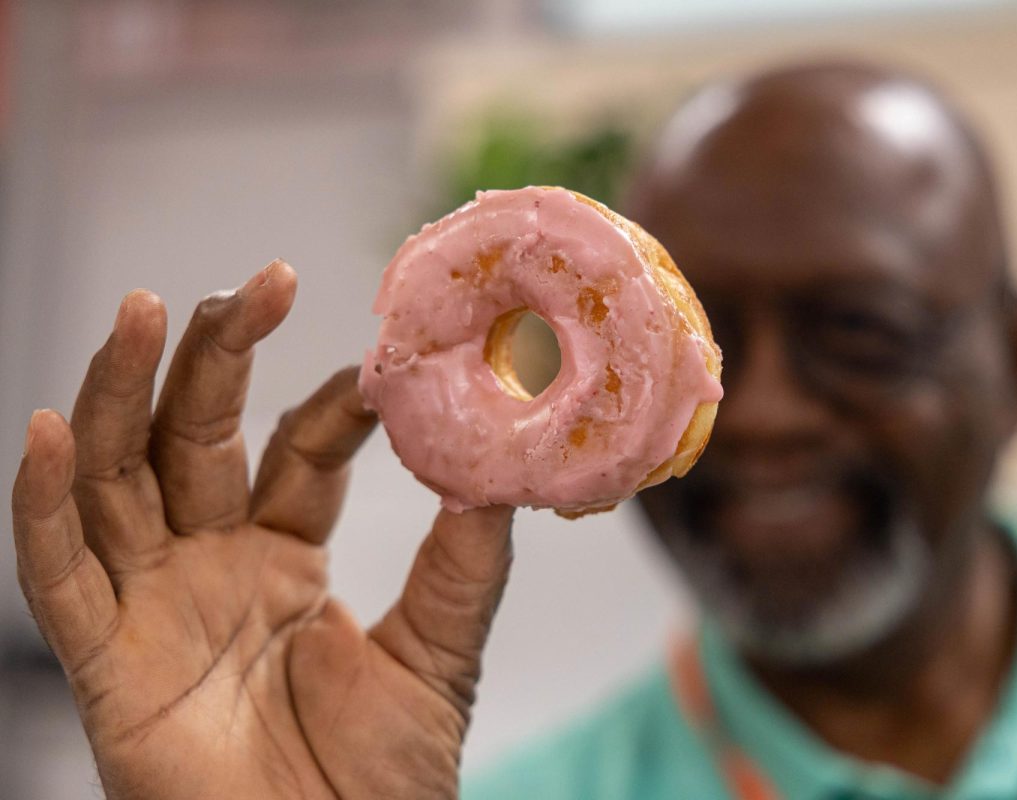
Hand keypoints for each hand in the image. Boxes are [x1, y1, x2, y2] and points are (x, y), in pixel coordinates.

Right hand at [11, 261, 513, 798]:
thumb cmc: (384, 783)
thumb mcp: (440, 654)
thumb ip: (466, 563)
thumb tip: (502, 467)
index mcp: (286, 559)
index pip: (298, 452)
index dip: (330, 405)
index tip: (380, 366)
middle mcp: (212, 567)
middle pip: (196, 438)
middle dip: (217, 357)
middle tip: (256, 284)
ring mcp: (154, 607)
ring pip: (118, 479)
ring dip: (122, 392)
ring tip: (148, 308)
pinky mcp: (106, 664)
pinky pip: (57, 578)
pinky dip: (43, 504)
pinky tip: (48, 428)